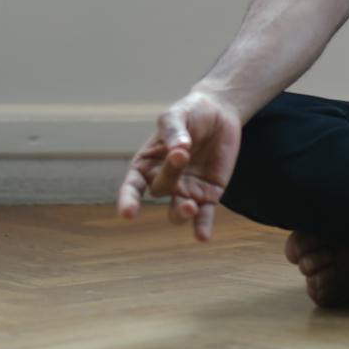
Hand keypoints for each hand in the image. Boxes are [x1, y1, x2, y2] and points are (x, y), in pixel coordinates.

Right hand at [116, 89, 242, 241]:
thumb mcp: (177, 114)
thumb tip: (179, 148)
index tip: (128, 213)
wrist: (220, 112)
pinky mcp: (208, 194)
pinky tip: (202, 237)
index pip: (132, 187)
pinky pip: (204, 214)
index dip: (128, 201)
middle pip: (161, 189)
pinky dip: (202, 226)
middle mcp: (164, 182)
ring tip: (191, 207)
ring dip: (182, 214)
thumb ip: (174, 130)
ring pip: (178, 212)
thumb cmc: (190, 112)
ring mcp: (186, 190)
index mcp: (147, 164)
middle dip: (170, 174)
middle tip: (182, 153)